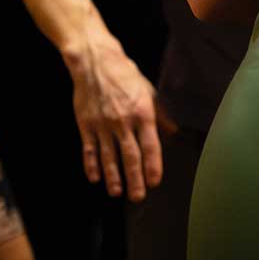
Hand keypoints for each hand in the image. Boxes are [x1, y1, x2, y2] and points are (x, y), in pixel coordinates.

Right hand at [65, 37, 164, 200]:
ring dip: (113, 177)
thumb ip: (161, 115)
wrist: (95, 63)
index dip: (153, 166)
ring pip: (109, 157)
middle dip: (135, 179)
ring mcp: (102, 124)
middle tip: (137, 196)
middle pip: (130, 156)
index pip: (150, 146)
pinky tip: (95, 177)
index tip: (154, 182)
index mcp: (142, 113)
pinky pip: (89, 149)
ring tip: (117, 192)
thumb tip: (173, 133)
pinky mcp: (86, 124)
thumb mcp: (148, 91)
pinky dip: (91, 165)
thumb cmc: (126, 76)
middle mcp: (123, 122)